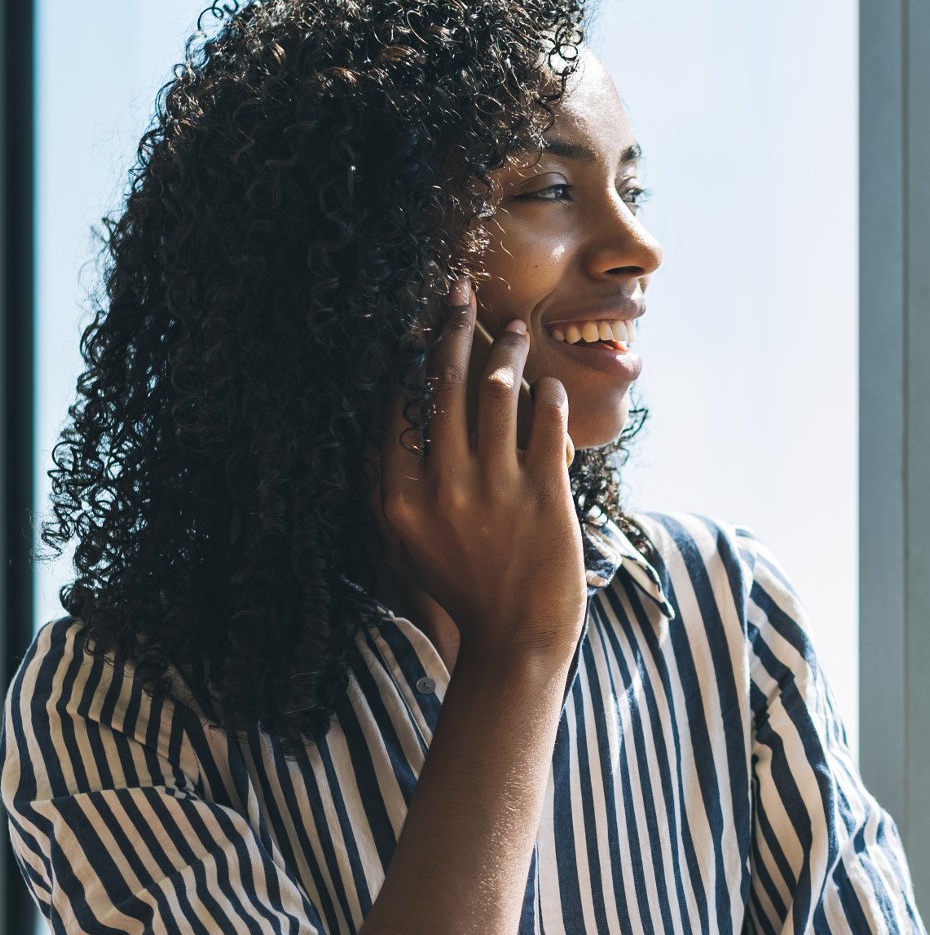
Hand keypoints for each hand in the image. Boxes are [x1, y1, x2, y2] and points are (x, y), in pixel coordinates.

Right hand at [364, 278, 585, 661]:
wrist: (517, 639)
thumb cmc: (464, 591)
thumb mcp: (407, 546)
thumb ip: (390, 491)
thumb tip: (377, 433)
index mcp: (402, 501)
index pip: (398, 409)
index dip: (408, 360)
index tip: (415, 327)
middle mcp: (444, 490)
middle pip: (443, 386)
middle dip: (452, 329)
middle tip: (461, 294)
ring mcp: (496, 491)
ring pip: (497, 391)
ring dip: (506, 348)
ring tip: (514, 328)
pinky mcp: (546, 496)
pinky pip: (546, 422)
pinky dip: (547, 394)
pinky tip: (548, 384)